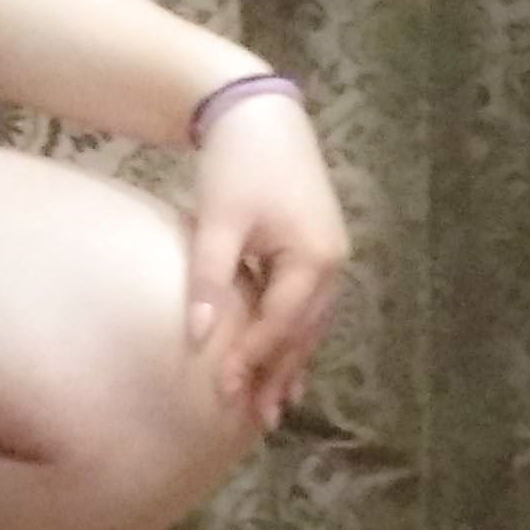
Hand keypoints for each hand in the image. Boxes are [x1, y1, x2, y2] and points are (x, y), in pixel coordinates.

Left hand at [184, 96, 346, 433]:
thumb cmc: (236, 164)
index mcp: (314, 257)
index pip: (279, 324)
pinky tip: (286, 357)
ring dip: (292, 359)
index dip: (252, 359)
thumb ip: (209, 281)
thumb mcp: (218, 223)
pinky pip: (310, 302)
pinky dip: (295, 331)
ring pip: (311, 320)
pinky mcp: (320, 245)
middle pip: (304, 331)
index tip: (225, 392)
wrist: (257, 111)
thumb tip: (196, 336)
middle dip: (280, 372)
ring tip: (277, 402)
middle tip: (259, 418)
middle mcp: (334, 261)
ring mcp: (332, 253)